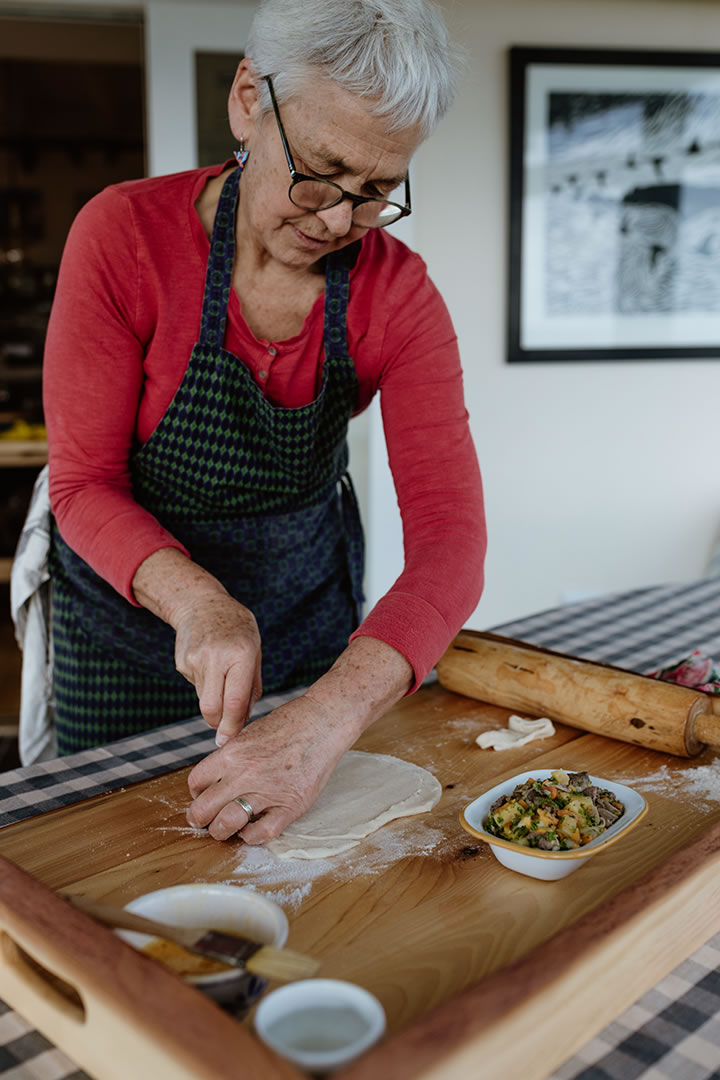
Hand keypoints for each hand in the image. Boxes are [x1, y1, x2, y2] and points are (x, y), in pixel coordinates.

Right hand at [173, 592, 261, 742]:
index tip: (229, 742)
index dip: (233, 726)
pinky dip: (206, 684)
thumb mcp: (255, 648)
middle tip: (225, 728)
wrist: (200, 603)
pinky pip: (197, 686)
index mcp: (241, 653)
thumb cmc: (236, 627)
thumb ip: (252, 684)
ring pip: (205, 699)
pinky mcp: (183, 663)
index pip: (235, 700)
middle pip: (212, 708)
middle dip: (218, 724)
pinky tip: (210, 665)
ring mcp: (195, 660)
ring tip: (222, 677)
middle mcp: (216, 657)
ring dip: (215, 700)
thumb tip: (243, 719)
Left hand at [185, 636, 413, 842]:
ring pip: (226, 825)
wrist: (323, 722)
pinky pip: (261, 833)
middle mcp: (244, 774)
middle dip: (200, 819)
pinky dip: (251, 837)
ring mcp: (266, 792)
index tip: (203, 797)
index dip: (196, 794)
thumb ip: (231, 755)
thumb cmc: (289, 723)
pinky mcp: (289, 806)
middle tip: (206, 821)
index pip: (196, 783)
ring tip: (226, 829)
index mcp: (231, 754)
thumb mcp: (250, 732)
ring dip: (221, 831)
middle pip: (202, 810)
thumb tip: (216, 775)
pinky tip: (252, 830)